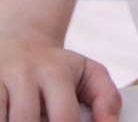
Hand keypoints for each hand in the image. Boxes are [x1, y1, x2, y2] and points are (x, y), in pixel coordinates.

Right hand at [0, 36, 120, 121]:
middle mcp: (24, 74)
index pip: (64, 117)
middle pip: (26, 120)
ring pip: (3, 119)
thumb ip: (107, 98)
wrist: (22, 42)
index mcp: (55, 72)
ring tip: (29, 119)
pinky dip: (2, 119)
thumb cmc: (59, 68)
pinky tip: (11, 118)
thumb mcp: (88, 73)